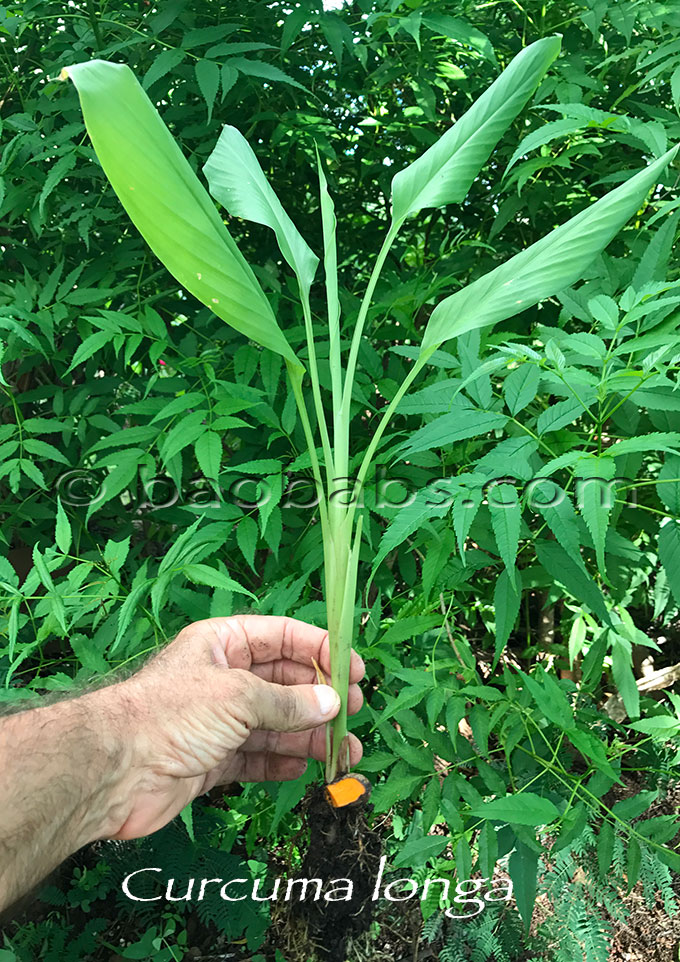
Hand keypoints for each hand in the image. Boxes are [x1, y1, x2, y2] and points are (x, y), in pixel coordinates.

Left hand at [106, 615, 364, 839]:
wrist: (114, 771)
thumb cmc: (171, 714)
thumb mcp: (238, 696)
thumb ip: (288, 701)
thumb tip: (330, 703)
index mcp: (223, 643)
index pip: (281, 637)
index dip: (319, 649)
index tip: (352, 671)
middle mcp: (222, 678)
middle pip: (283, 682)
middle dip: (319, 698)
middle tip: (353, 713)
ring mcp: (217, 721)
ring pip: (275, 724)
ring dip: (310, 736)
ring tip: (346, 753)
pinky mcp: (211, 760)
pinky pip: (256, 756)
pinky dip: (282, 761)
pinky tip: (307, 768)